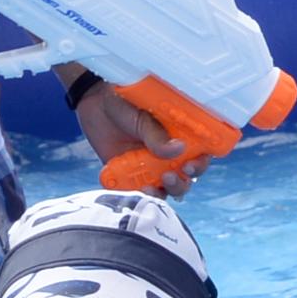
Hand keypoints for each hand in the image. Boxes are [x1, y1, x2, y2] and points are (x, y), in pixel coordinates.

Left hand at [75, 81, 193, 197]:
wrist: (95, 103)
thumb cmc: (125, 102)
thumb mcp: (142, 116)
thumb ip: (157, 135)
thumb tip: (178, 149)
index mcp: (181, 135)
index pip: (201, 153)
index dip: (201, 162)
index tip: (191, 165)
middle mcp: (171, 154)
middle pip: (186, 177)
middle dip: (182, 182)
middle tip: (170, 176)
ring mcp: (152, 167)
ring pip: (167, 188)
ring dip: (163, 192)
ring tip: (151, 188)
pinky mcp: (132, 176)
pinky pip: (141, 191)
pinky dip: (140, 195)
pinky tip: (137, 190)